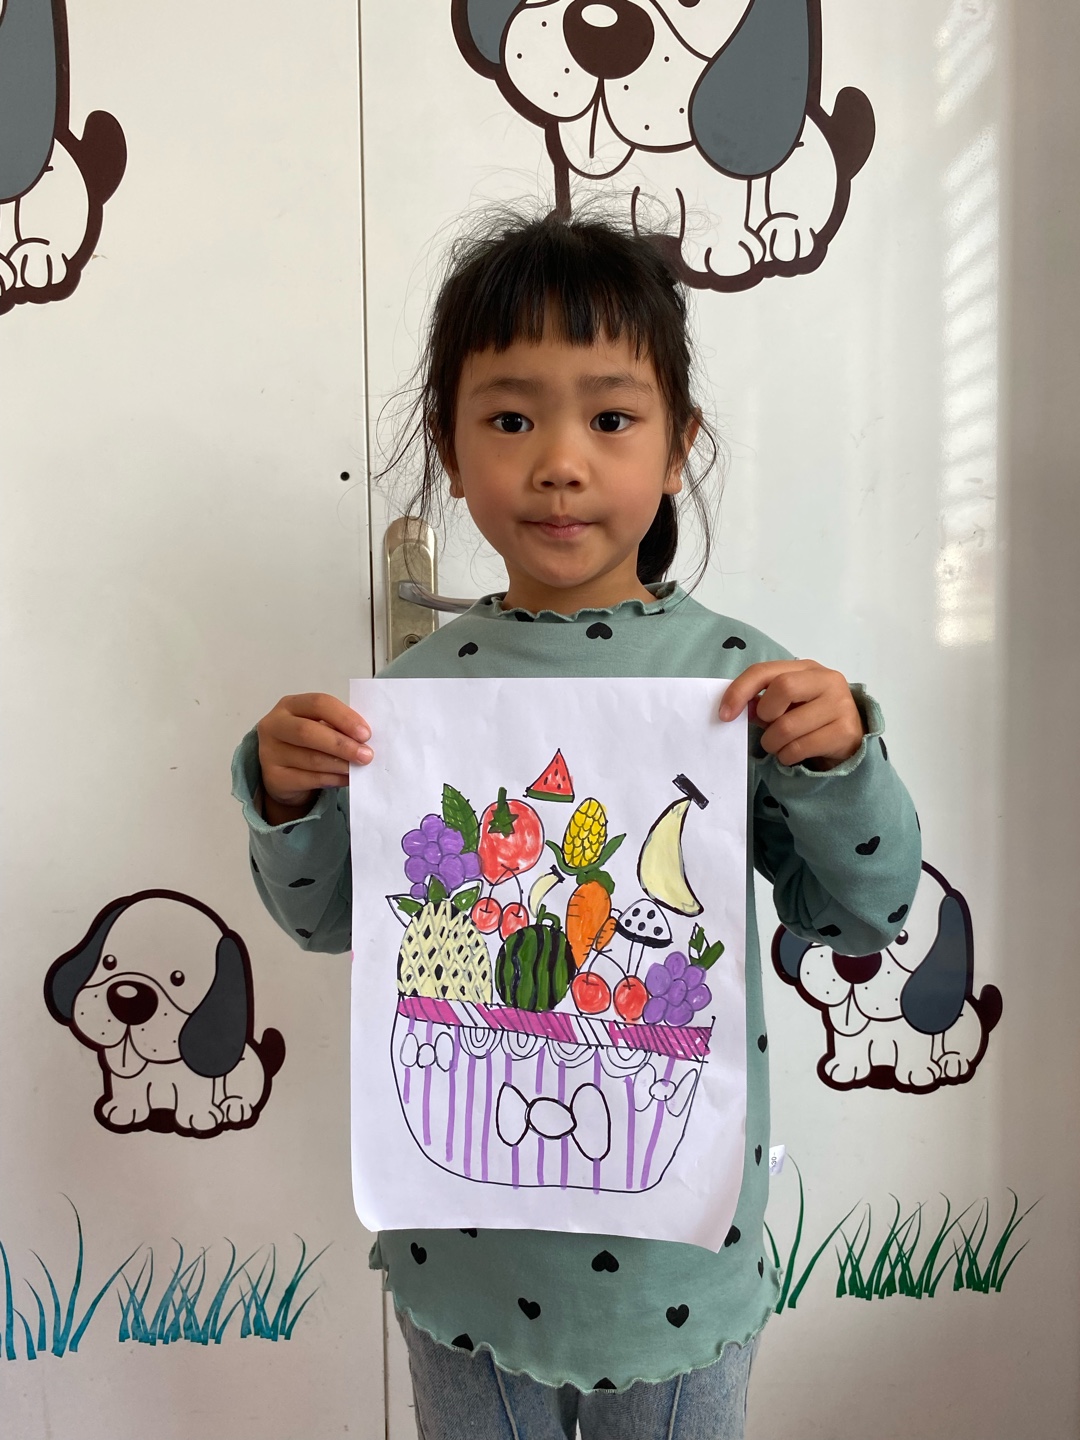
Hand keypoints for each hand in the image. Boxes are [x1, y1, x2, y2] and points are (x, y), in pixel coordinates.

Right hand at [256, 693, 371, 815]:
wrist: (282, 772)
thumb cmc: (307, 743)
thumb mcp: (320, 727)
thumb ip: (338, 728)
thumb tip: (364, 741)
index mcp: (290, 705)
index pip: (318, 703)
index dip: (344, 717)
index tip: (366, 734)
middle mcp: (274, 725)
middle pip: (308, 732)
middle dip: (341, 744)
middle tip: (366, 755)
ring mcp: (270, 752)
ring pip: (311, 759)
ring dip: (340, 765)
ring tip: (358, 768)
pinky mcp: (274, 777)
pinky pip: (309, 779)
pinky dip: (333, 779)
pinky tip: (346, 779)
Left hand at [719, 661, 863, 769]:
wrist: (848, 740)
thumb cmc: (809, 719)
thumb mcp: (786, 704)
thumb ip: (763, 700)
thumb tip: (736, 709)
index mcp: (807, 668)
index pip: (764, 671)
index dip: (739, 691)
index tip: (724, 714)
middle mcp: (828, 680)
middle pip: (783, 688)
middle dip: (766, 715)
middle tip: (768, 727)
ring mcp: (840, 705)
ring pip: (788, 726)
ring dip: (773, 743)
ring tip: (779, 745)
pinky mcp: (845, 732)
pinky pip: (800, 748)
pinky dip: (786, 756)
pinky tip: (792, 754)